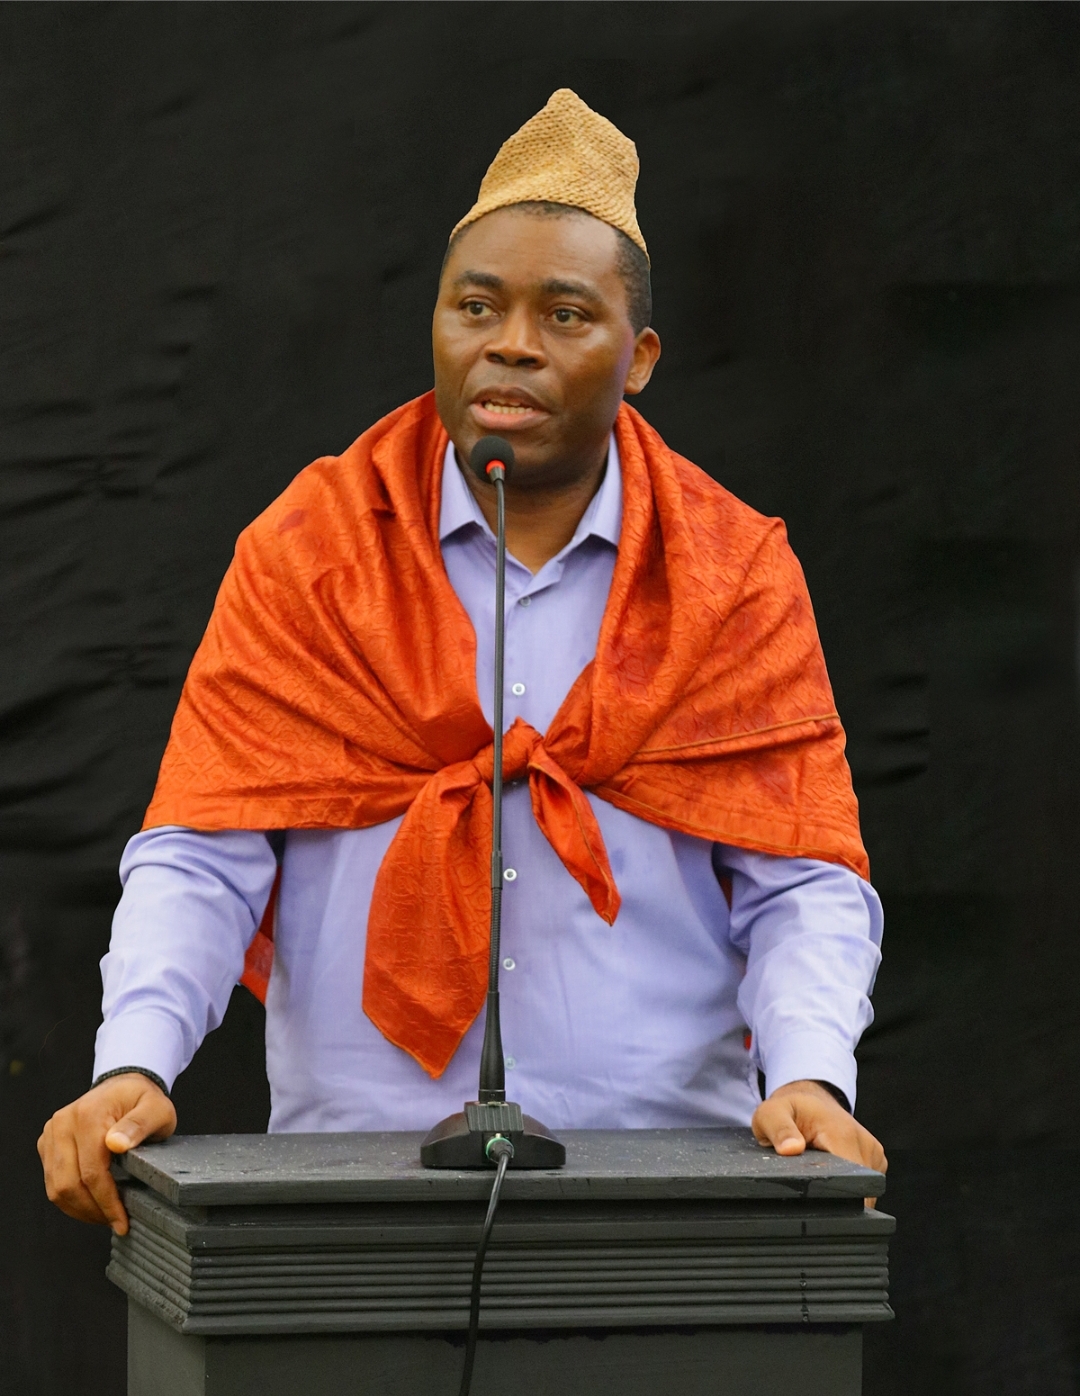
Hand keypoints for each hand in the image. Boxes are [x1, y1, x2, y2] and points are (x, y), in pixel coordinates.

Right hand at [37, 1073, 176, 1234]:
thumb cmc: (142, 1100)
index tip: (122, 1221)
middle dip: (93, 1210)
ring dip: (80, 1209)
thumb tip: (116, 1144)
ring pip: (56, 1188)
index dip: (107, 1201)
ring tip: (105, 1216)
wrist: (122, 1086)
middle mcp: (63, 1123)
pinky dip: (71, 1200)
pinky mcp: (48, 1145)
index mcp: (89, 1114)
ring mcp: (52, 1134)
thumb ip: (140, 1124)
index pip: (92, 1171)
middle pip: (69, 1184)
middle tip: (115, 1222)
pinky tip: (92, 1205)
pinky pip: (53, 1182)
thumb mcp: (156, 1108)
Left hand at [751, 1079, 886, 1201]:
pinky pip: (866, 1182)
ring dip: (843, 1189)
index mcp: (841, 1132)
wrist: (809, 1098)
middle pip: (858, 1188)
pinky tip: (831, 1171)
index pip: (849, 1179)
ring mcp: (872, 1151)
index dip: (832, 1194)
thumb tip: (791, 1149)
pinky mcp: (876, 1159)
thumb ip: (779, 1130)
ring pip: (863, 1188)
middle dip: (835, 1194)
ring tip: (818, 1172)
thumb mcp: (772, 1113)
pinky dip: (850, 1184)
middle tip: (808, 1183)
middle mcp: (862, 1142)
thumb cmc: (791, 1108)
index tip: (813, 1196)